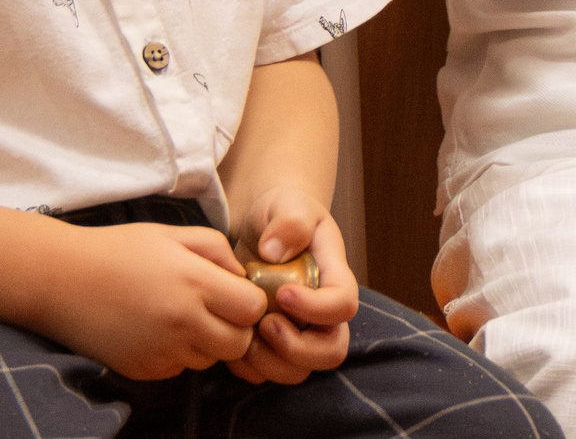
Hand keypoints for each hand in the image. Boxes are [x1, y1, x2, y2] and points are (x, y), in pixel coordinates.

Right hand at [38, 221, 266, 380]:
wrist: (59, 280)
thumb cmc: (120, 250)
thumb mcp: (175, 234)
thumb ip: (219, 252)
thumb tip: (243, 279)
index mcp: (193, 283)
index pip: (253, 309)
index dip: (250, 301)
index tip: (234, 291)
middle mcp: (181, 323)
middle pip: (238, 344)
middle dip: (236, 328)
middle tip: (216, 309)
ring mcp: (160, 352)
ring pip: (210, 359)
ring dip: (207, 342)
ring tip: (182, 315)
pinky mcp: (141, 370)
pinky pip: (179, 369)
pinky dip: (179, 354)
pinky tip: (158, 329)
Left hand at [225, 189, 358, 385]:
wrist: (264, 225)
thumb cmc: (282, 211)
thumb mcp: (288, 204)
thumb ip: (289, 222)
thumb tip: (274, 251)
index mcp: (334, 276)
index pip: (344, 305)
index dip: (316, 308)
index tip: (283, 293)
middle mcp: (323, 311)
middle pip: (331, 351)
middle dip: (296, 349)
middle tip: (265, 324)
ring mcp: (299, 330)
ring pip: (299, 370)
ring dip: (269, 362)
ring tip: (245, 334)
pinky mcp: (273, 343)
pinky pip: (267, 372)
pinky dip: (247, 366)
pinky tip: (231, 337)